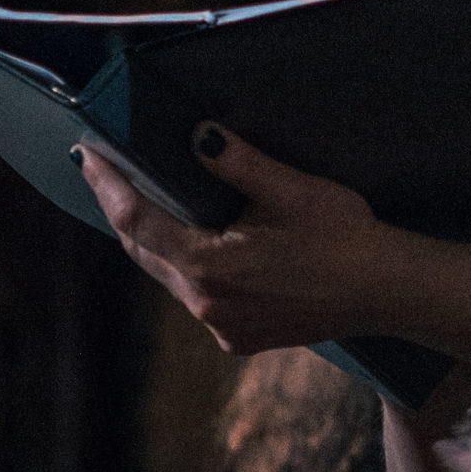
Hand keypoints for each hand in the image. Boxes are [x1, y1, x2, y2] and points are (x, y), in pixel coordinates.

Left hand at [76, 124, 408, 352]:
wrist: (386, 291)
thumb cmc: (343, 236)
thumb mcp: (291, 189)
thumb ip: (238, 162)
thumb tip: (196, 135)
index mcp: (209, 266)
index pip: (137, 220)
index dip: (107, 185)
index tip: (84, 155)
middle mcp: (205, 304)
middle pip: (143, 250)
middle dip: (122, 209)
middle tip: (102, 169)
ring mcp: (221, 326)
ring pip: (168, 275)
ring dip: (153, 238)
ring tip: (141, 198)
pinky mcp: (239, 336)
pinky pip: (196, 295)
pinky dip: (186, 265)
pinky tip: (194, 241)